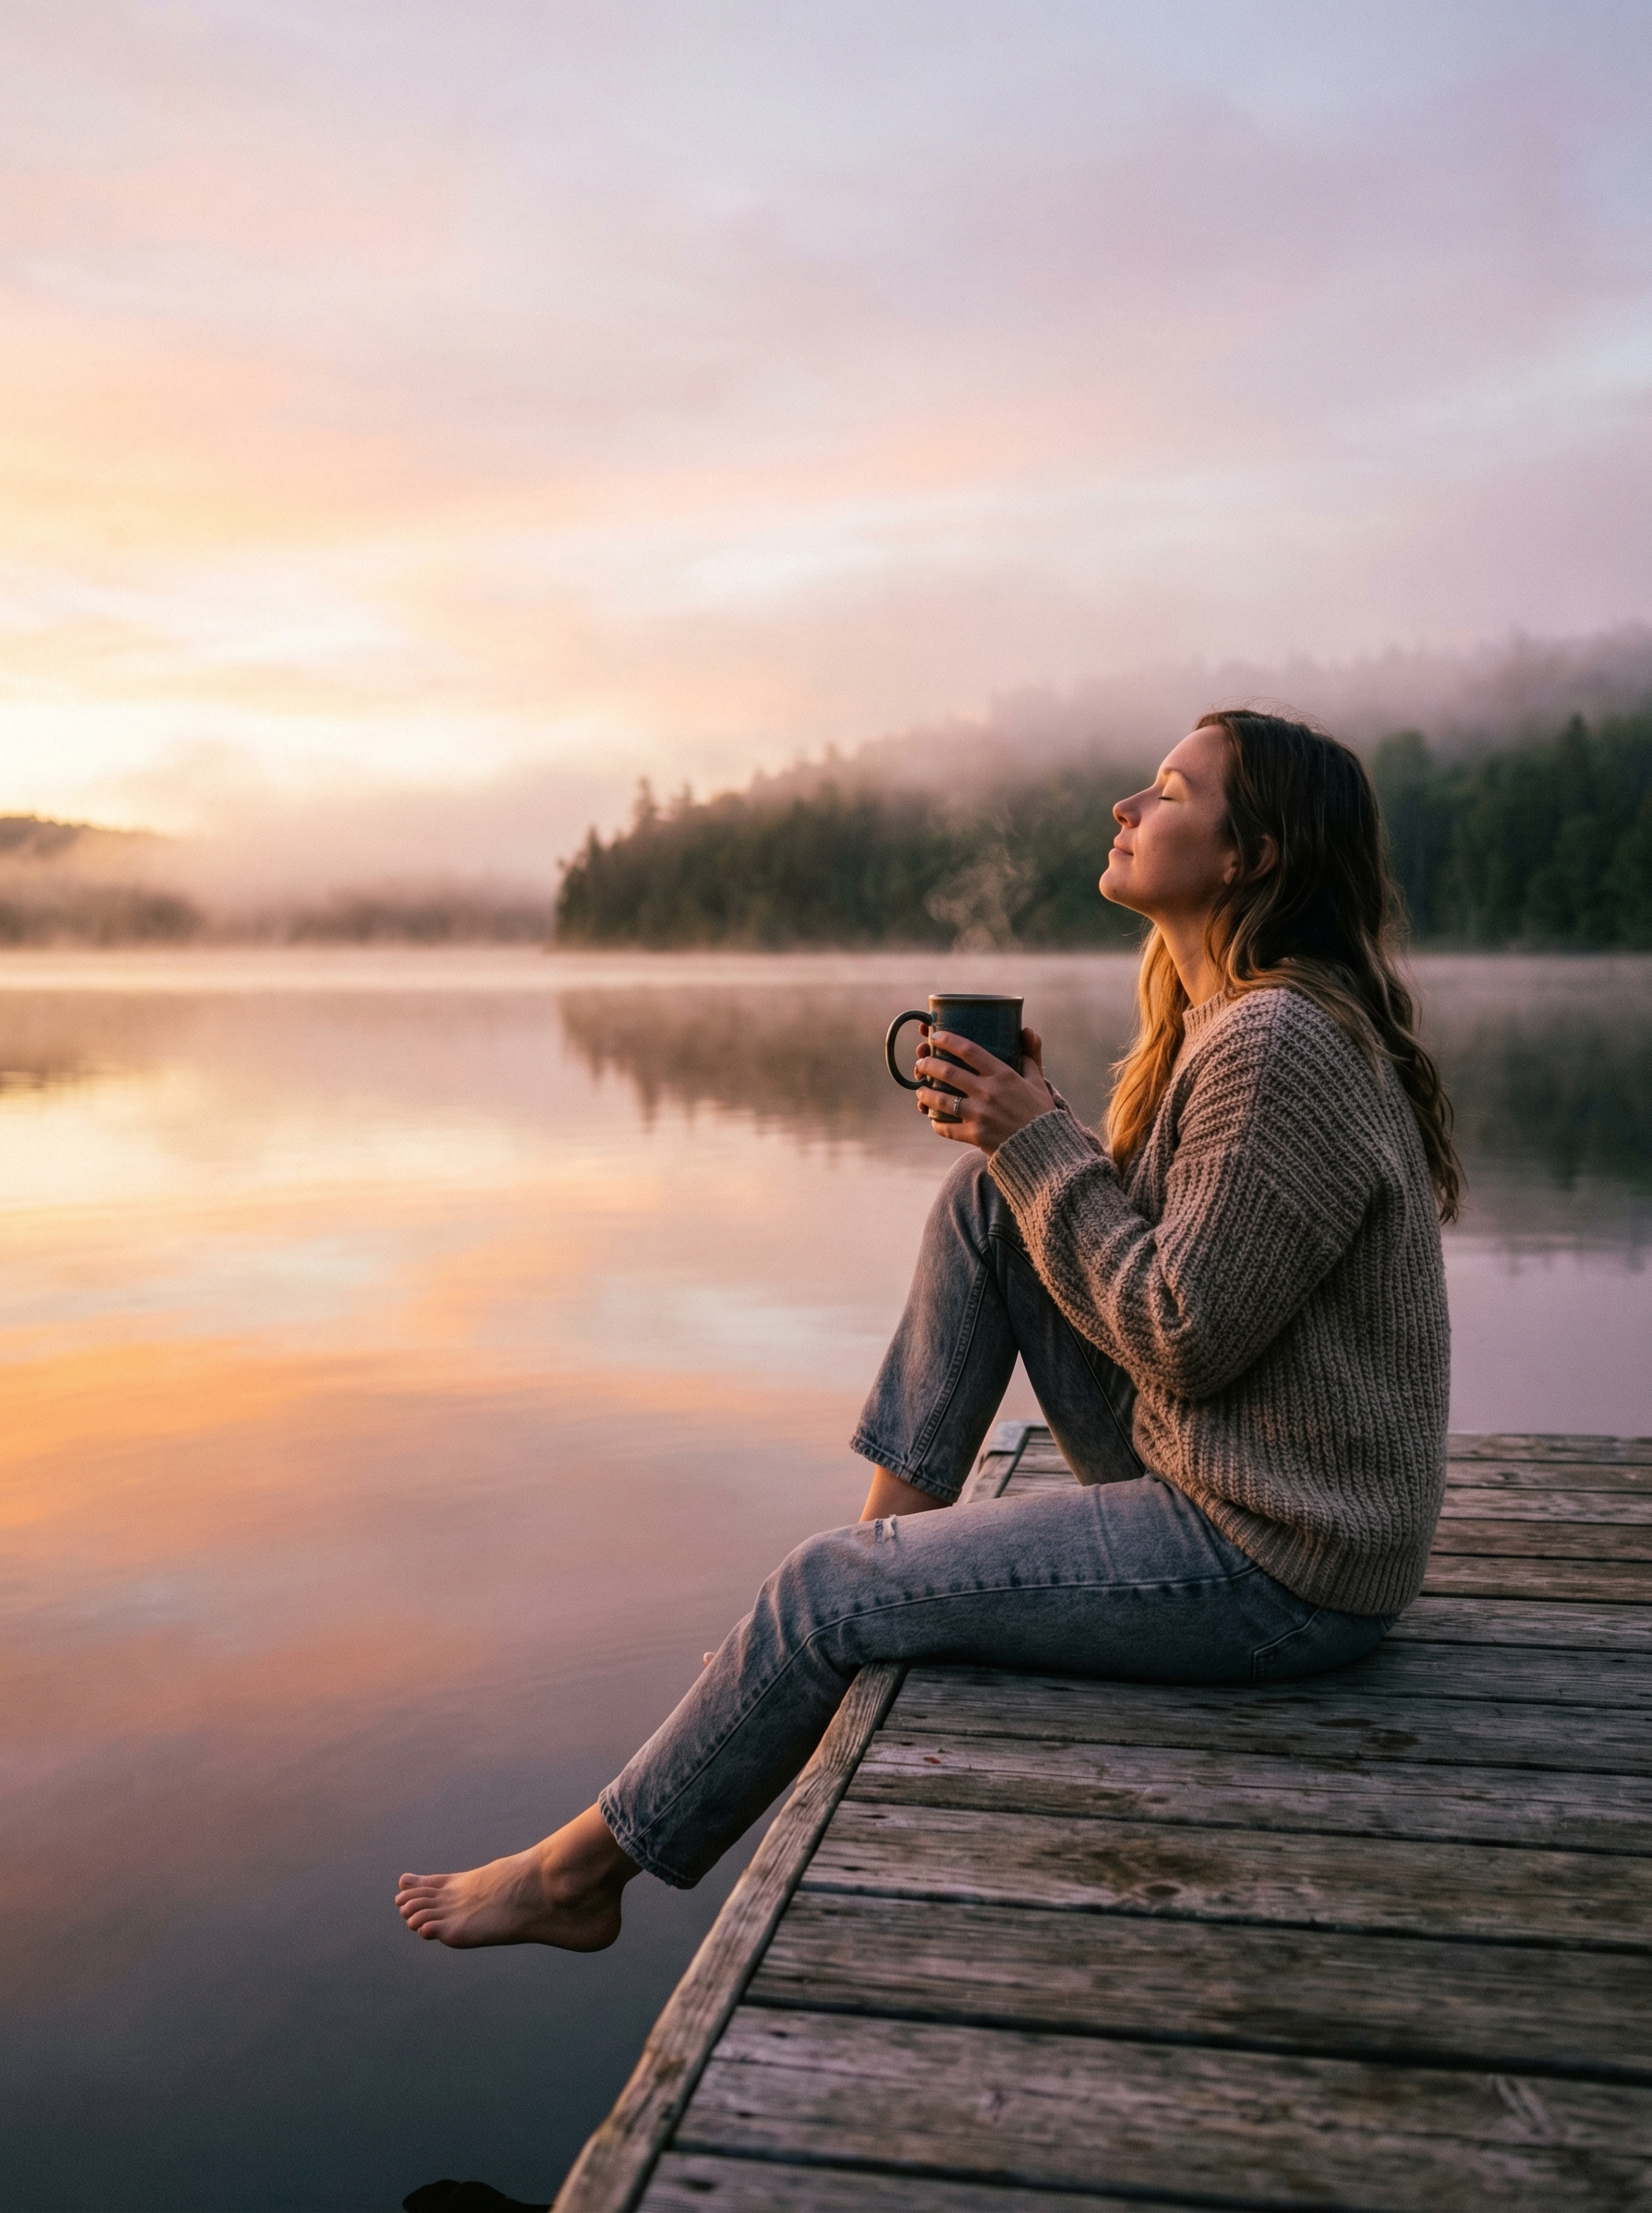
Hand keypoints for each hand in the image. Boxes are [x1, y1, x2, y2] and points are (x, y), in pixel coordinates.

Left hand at [914, 1025, 1056, 1154]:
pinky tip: (933, 1117)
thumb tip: (1026, 1030)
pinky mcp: (975, 1135)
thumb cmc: (1040, 1112)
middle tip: (921, 1063)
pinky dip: (936, 1122)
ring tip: (920, 1090)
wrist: (1044, 1148)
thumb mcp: (1038, 1081)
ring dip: (926, 1093)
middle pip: (948, 1072)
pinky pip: (946, 1127)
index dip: (948, 1040)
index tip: (934, 1036)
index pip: (969, 1051)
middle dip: (929, 1065)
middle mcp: (988, 1092)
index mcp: (1003, 1075)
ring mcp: (979, 1114)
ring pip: (941, 1100)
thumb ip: (1030, 1055)